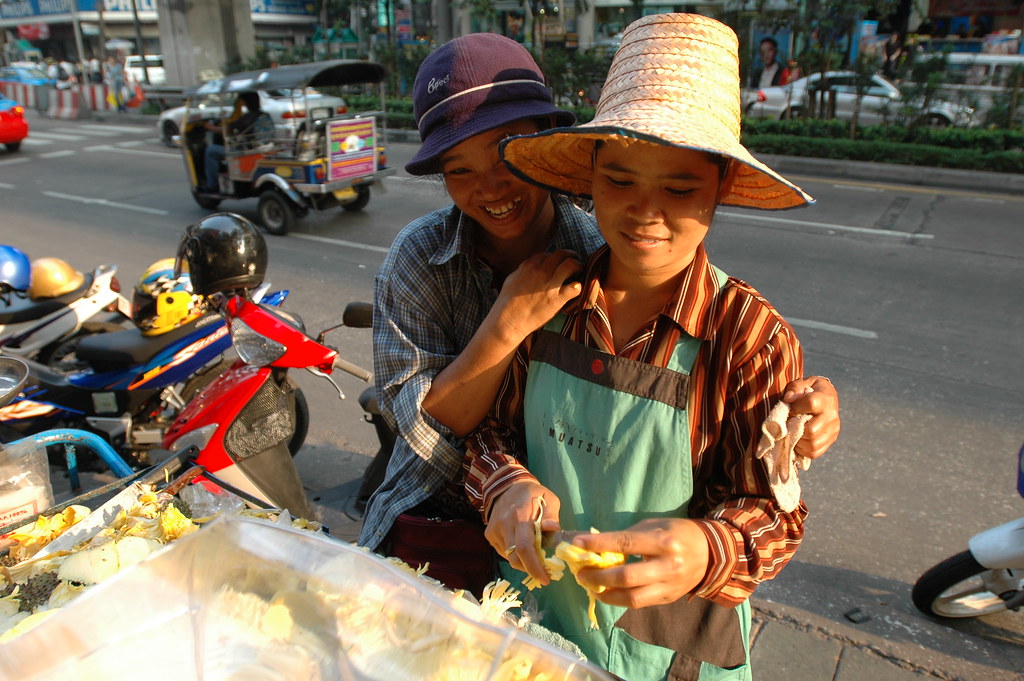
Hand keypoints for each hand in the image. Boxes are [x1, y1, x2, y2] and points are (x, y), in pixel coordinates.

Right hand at [485, 481, 560, 585]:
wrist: (506, 486)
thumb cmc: (533, 494)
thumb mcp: (549, 499)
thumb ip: (551, 515)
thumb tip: (553, 528)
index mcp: (520, 516)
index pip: (524, 547)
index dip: (534, 566)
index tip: (546, 578)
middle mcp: (504, 524)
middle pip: (514, 558)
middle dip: (530, 570)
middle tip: (543, 575)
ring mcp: (494, 530)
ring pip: (509, 557)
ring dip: (523, 563)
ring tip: (535, 557)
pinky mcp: (489, 534)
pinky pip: (504, 552)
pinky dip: (515, 555)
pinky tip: (522, 547)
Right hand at [492, 250, 582, 344]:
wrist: (508, 321)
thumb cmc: (507, 302)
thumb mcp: (512, 279)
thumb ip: (523, 270)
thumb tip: (531, 266)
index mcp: (530, 265)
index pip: (548, 254)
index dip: (555, 257)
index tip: (558, 262)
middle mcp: (541, 271)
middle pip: (562, 254)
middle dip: (570, 256)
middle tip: (574, 261)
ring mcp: (550, 284)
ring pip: (571, 265)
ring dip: (578, 266)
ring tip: (579, 271)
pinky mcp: (557, 298)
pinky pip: (575, 287)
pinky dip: (578, 287)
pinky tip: (576, 289)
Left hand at [571, 518, 710, 608]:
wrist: (711, 553)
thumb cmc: (677, 533)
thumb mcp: (654, 526)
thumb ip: (627, 536)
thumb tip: (596, 545)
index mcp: (662, 541)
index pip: (624, 543)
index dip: (598, 544)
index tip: (577, 543)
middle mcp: (667, 566)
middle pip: (626, 576)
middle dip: (598, 576)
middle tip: (580, 573)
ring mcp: (669, 586)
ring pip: (631, 597)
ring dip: (606, 594)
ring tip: (590, 586)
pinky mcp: (668, 598)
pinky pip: (639, 603)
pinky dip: (619, 599)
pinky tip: (607, 593)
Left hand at [783, 376, 838, 458]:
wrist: (824, 397)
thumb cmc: (808, 390)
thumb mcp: (800, 383)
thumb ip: (794, 389)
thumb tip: (789, 400)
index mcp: (826, 397)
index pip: (812, 404)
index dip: (797, 407)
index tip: (791, 408)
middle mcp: (832, 416)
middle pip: (811, 430)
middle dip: (795, 428)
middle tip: (789, 422)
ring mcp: (833, 430)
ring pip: (812, 444)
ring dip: (797, 439)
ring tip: (794, 430)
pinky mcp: (831, 440)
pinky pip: (813, 452)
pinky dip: (802, 448)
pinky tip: (799, 438)